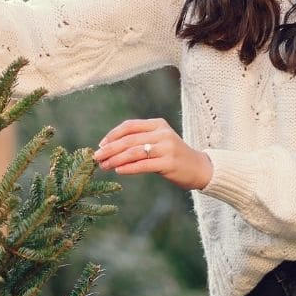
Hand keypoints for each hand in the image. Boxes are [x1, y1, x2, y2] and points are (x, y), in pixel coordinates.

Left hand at [92, 117, 211, 190]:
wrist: (199, 168)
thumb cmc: (173, 156)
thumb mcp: (158, 142)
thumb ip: (139, 141)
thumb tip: (109, 147)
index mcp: (158, 124)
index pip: (129, 126)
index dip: (112, 135)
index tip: (100, 145)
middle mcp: (162, 133)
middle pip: (129, 140)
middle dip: (110, 149)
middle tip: (96, 157)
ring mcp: (167, 148)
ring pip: (134, 152)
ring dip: (115, 159)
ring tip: (104, 166)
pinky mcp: (169, 163)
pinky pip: (143, 165)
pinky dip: (129, 168)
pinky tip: (118, 170)